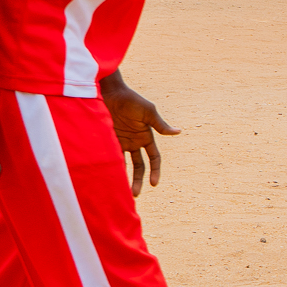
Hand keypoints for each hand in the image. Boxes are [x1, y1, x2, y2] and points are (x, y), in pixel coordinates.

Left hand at [100, 75, 177, 194]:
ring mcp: (121, 142)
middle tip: (135, 194)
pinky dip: (110, 167)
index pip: (154, 158)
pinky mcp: (108, 140)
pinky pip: (110, 157)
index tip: (154, 183)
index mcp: (146, 136)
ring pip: (125, 164)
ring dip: (124, 177)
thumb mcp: (148, 112)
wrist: (109, 93)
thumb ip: (160, 125)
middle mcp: (135, 142)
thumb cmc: (131, 100)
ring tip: (120, 190)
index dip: (155, 171)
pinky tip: (107, 177)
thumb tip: (178, 132)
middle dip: (138, 180)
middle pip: (139, 166)